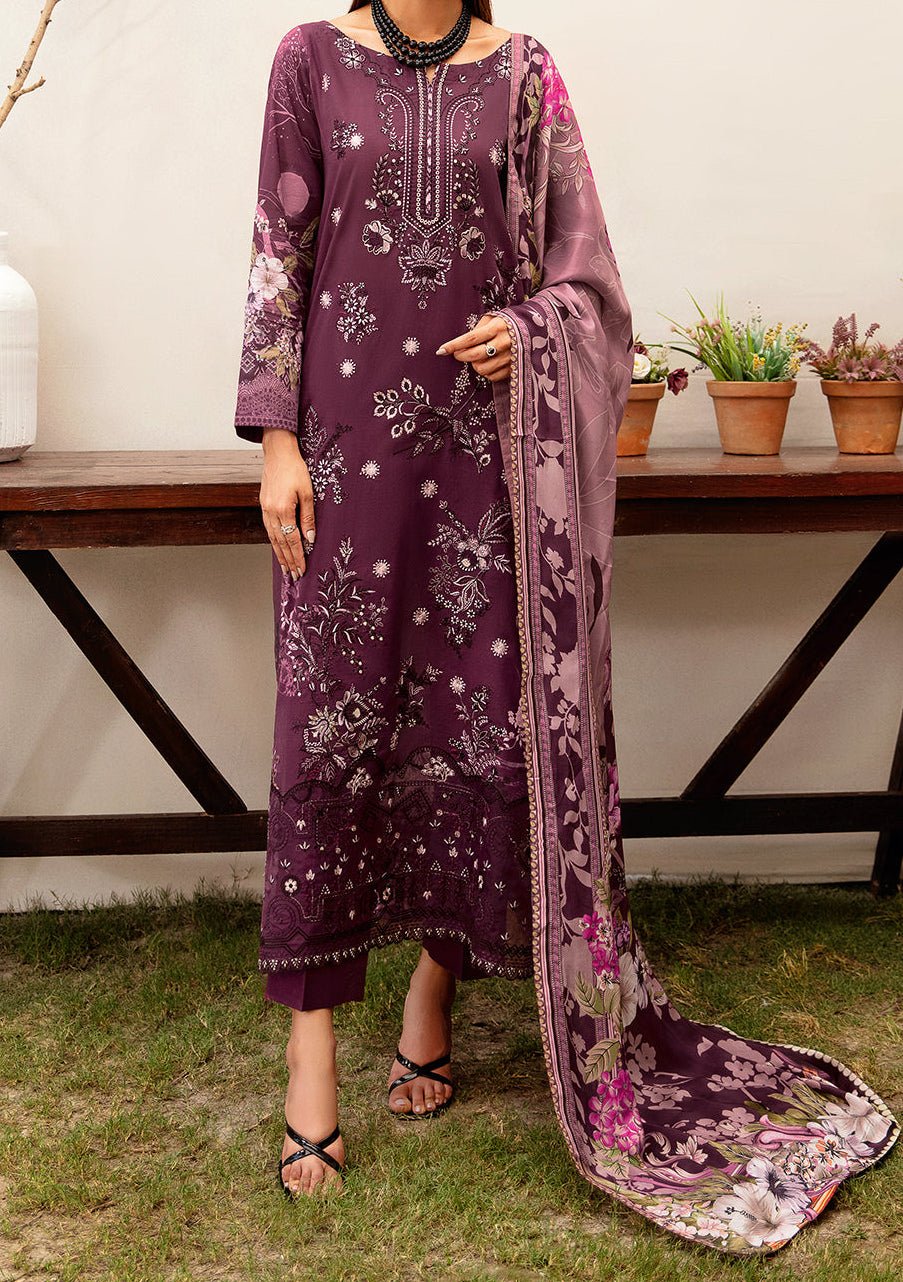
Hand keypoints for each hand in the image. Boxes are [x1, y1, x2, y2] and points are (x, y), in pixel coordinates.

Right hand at [259, 428, 314, 578]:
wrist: (278, 452)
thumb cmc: (295, 469)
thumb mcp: (308, 492)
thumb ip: (308, 517)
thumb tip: (310, 538)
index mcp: (283, 510)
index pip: (292, 540)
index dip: (297, 557)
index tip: (302, 570)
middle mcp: (271, 512)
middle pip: (280, 543)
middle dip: (288, 561)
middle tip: (294, 576)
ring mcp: (265, 509)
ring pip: (272, 538)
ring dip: (279, 555)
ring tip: (285, 568)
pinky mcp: (264, 505)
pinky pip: (268, 529)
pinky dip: (274, 542)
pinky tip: (278, 548)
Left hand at [436, 312, 511, 381]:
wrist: (535, 329)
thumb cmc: (508, 322)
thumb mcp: (494, 317)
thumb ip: (478, 328)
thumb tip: (461, 343)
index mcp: (498, 327)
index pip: (470, 338)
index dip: (454, 345)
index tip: (441, 350)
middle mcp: (504, 342)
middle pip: (474, 355)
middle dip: (461, 356)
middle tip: (457, 353)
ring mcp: (510, 357)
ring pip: (482, 369)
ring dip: (474, 364)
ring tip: (477, 357)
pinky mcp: (514, 368)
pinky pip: (492, 377)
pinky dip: (486, 372)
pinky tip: (487, 364)